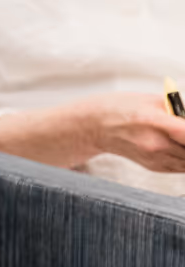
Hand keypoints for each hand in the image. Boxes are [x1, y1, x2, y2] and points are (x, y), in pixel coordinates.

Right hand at [0, 92, 184, 172]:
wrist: (91, 127)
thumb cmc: (118, 109)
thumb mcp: (150, 99)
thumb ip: (179, 109)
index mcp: (155, 122)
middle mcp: (156, 144)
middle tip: (179, 130)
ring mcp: (155, 158)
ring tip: (177, 137)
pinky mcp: (155, 166)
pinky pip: (181, 167)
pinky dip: (184, 158)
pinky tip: (177, 145)